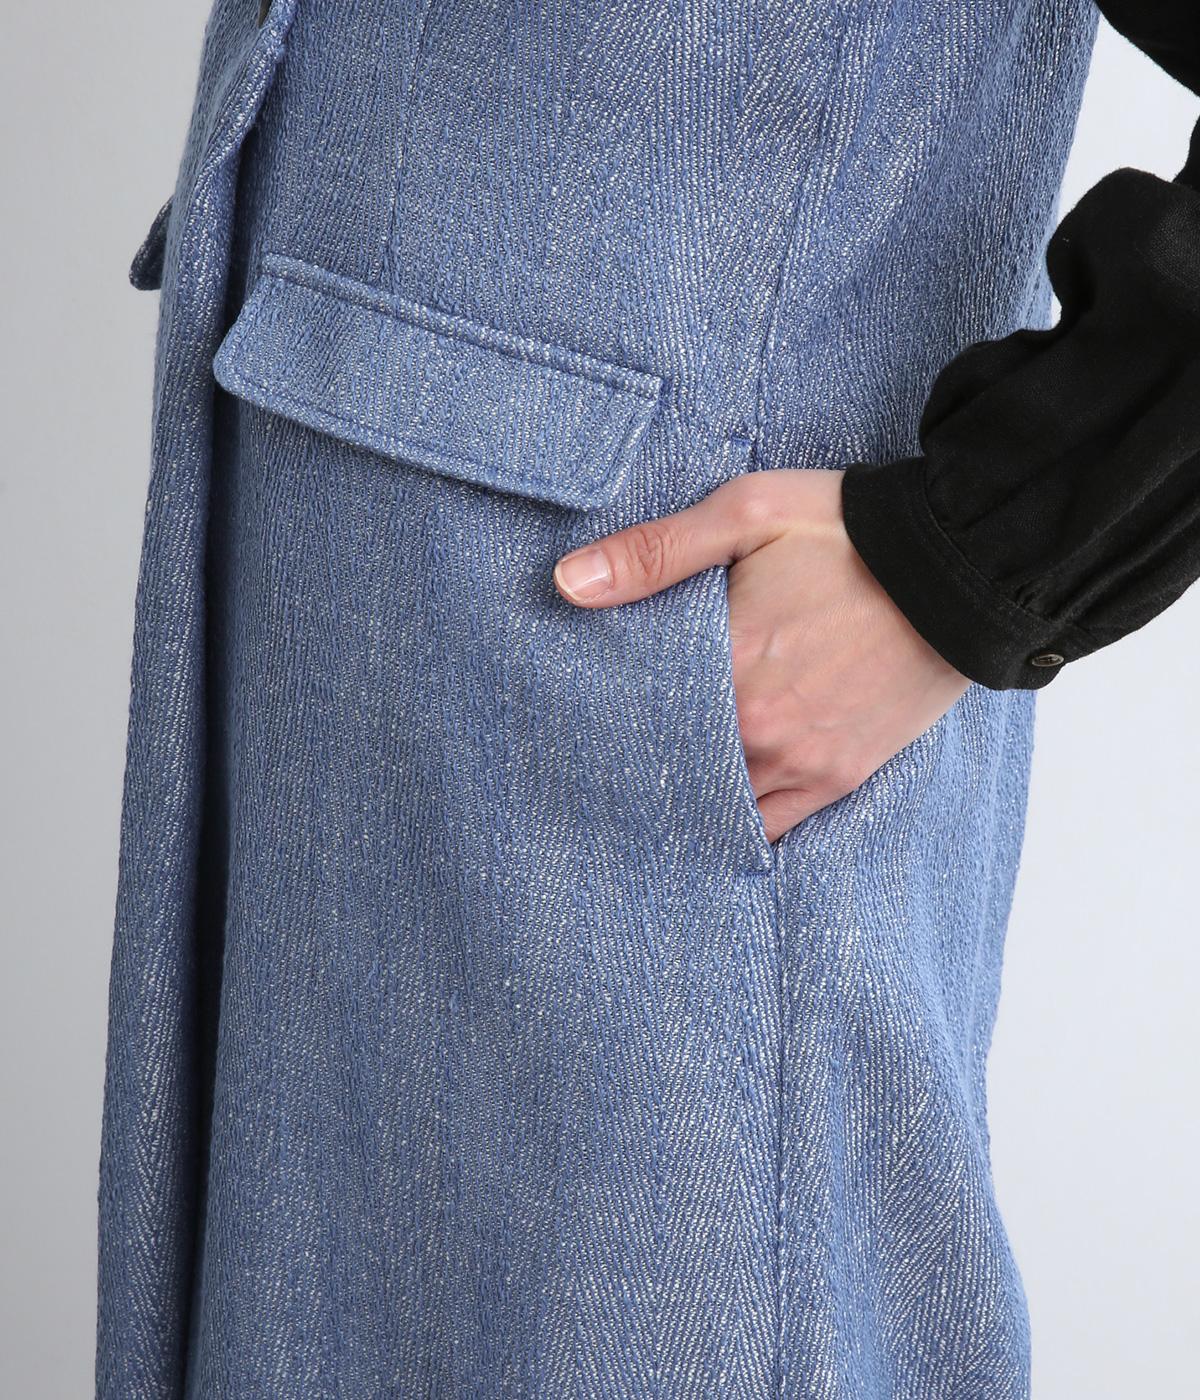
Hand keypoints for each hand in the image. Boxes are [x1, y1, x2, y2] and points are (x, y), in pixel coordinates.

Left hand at [553, 468, 971, 843]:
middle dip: (636, 768)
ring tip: (648, 795)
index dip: (602, 724)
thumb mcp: (746, 513)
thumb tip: (566, 585)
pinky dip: (738, 826)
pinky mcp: (840, 777)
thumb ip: (654, 553)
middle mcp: (760, 731)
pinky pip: (773, 827)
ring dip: (684, 800)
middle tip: (597, 768)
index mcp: (728, 667)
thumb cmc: (850, 531)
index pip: (635, 718)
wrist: (964, 564)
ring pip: (718, 807)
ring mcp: (803, 763)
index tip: (577, 727)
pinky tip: (708, 818)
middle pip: (670, 770)